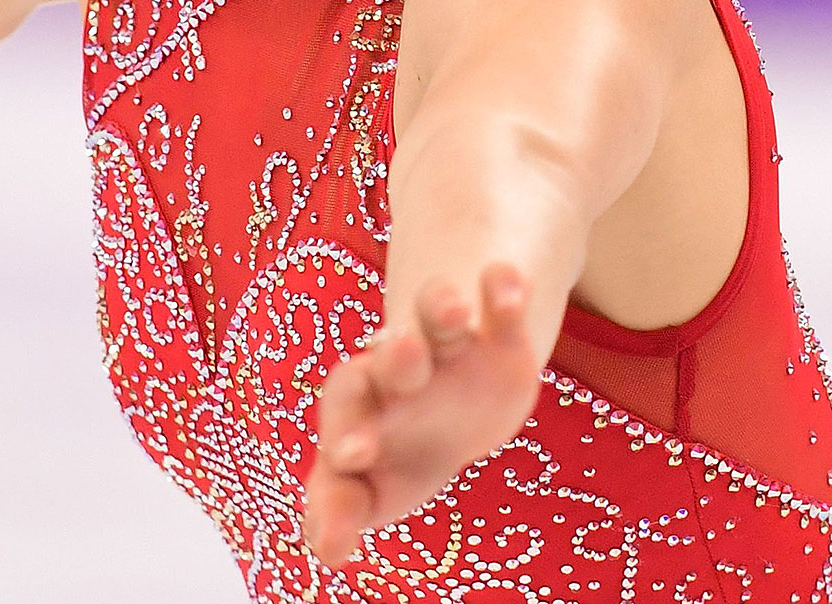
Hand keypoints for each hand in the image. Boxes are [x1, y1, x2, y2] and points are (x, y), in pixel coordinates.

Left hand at [302, 261, 543, 567]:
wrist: (455, 408)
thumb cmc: (400, 451)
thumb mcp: (377, 484)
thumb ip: (346, 507)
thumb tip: (324, 550)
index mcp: (365, 405)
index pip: (348, 412)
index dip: (349, 432)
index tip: (349, 456)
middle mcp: (401, 368)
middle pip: (393, 357)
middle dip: (399, 356)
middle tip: (401, 350)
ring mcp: (448, 346)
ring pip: (436, 318)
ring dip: (440, 308)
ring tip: (452, 306)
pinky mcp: (498, 335)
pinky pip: (497, 305)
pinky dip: (502, 291)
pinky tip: (506, 280)